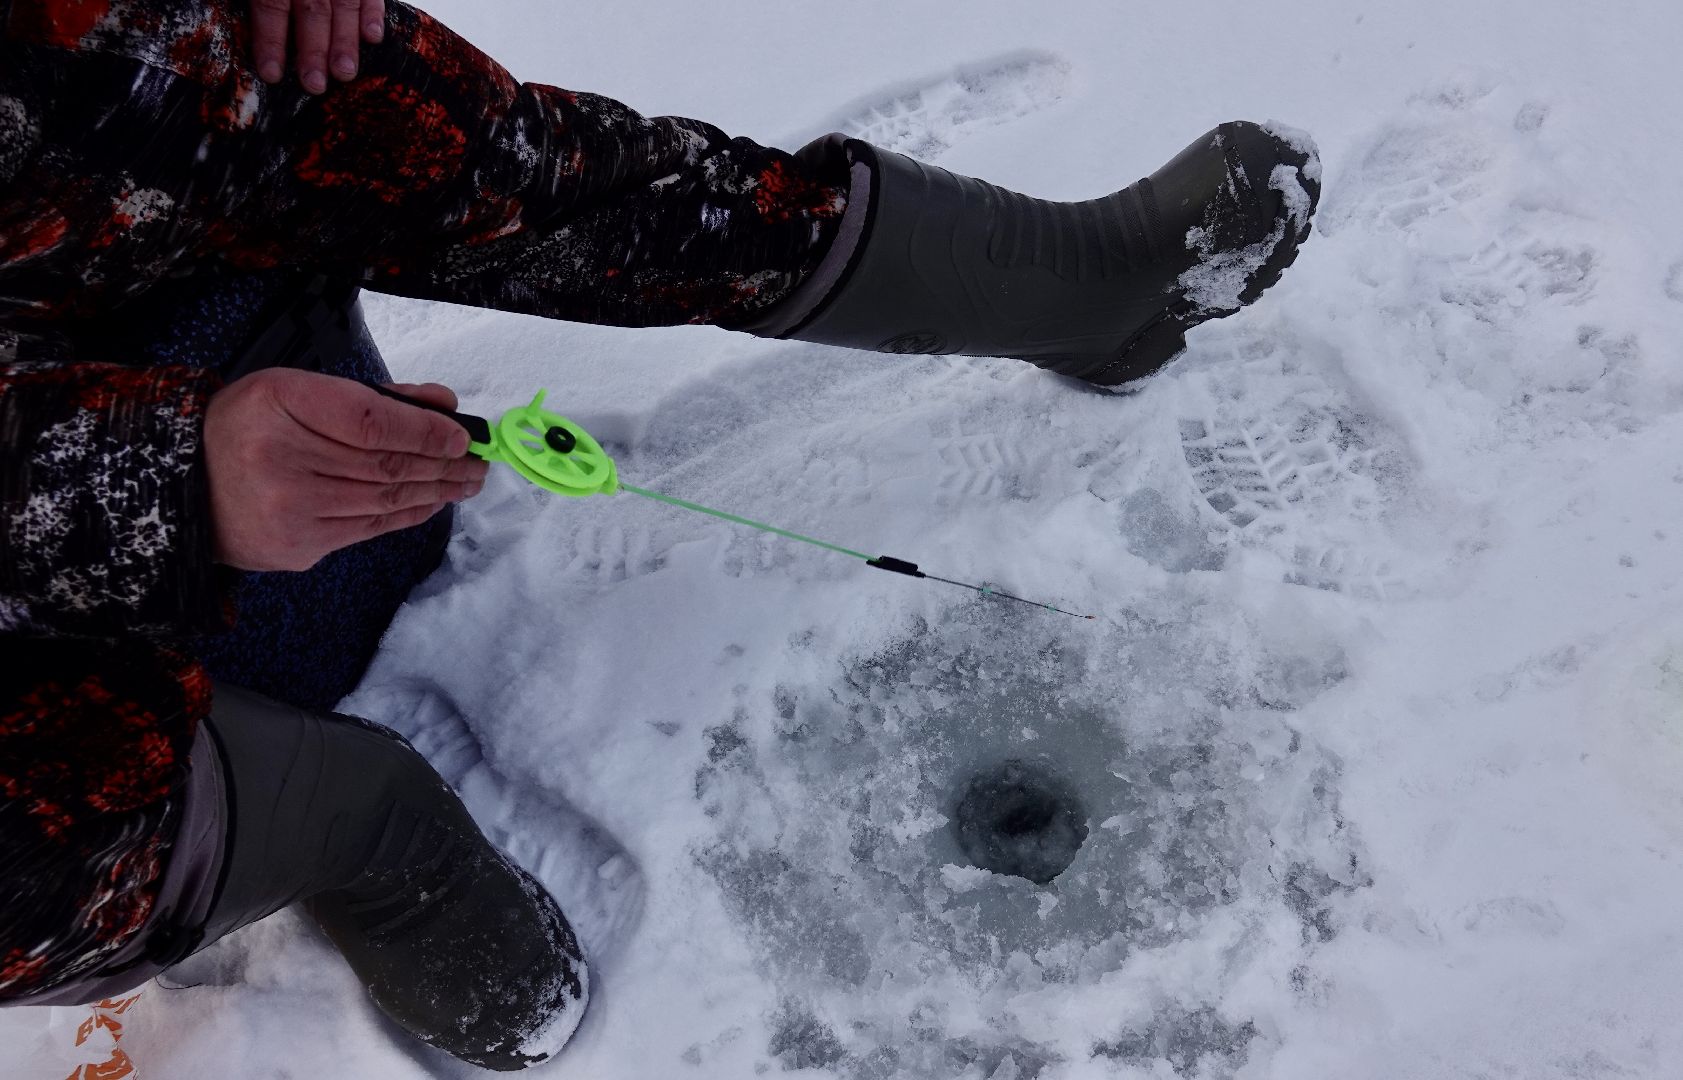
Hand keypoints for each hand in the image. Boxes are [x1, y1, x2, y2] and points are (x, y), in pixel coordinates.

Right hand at [204, 368, 488, 570]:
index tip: (463, 436)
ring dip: (435, 490)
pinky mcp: (299, 547)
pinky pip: (369, 528)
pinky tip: (433, 501)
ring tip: (467, 481)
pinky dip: (408, 513)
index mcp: (278, 405)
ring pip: (383, 499)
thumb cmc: (248, 429)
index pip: (370, 422)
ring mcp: (289, 511)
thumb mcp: (296, 390)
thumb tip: (442, 406)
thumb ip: (371, 396)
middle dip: (443, 463)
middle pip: (384, 464)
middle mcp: (280, 459)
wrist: (184, 488)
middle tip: (480, 462)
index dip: (424, 430)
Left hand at [250, 0, 385, 93]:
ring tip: (344, 73)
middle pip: (311, 8)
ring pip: (342, 3)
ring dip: (345, 40)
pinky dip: (373, 13)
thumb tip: (208, 8)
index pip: (270, 3)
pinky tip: (372, 38)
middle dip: (313, 49)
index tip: (272, 73)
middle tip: (314, 85)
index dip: (271, 38)